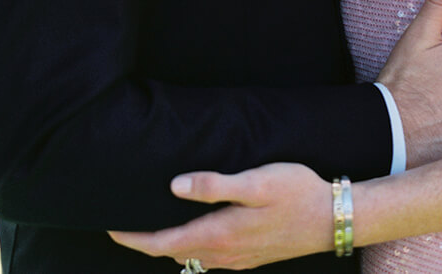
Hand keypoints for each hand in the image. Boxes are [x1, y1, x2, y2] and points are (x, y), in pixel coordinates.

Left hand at [109, 164, 331, 268]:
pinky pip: (207, 257)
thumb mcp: (256, 181)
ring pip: (188, 257)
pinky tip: (191, 230)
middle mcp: (222, 254)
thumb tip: (174, 187)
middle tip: (123, 221)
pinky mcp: (248, 257)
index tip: (110, 225)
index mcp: (218, 235)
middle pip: (170, 252)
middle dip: (143, 241)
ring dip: (165, 244)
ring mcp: (236, 259)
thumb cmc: (295, 192)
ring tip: (151, 223)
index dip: (133, 238)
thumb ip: (214, 184)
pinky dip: (188, 246)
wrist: (331, 219)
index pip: (162, 244)